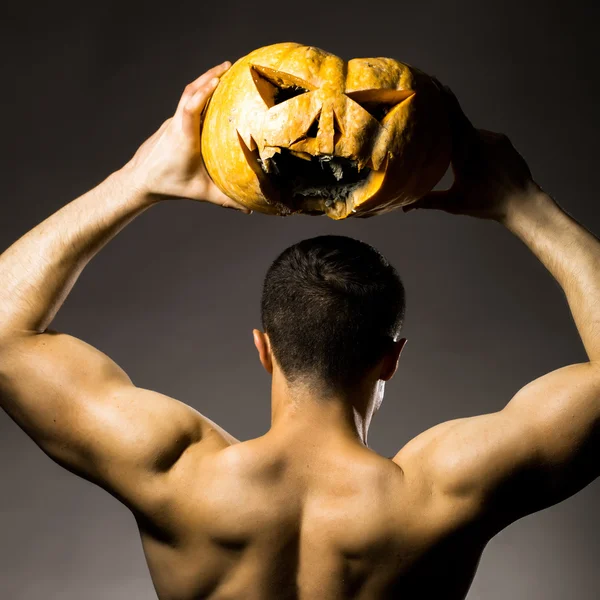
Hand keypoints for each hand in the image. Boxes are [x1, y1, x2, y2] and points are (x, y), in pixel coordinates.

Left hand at [124, 62, 250, 212]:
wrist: (139, 180)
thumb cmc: (169, 185)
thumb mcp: (200, 193)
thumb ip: (226, 200)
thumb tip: (250, 208)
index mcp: (184, 136)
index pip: (192, 106)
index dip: (205, 90)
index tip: (219, 78)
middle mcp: (176, 123)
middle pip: (191, 91)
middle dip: (209, 76)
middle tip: (229, 66)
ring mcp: (172, 122)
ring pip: (187, 95)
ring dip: (203, 82)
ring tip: (222, 74)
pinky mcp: (170, 125)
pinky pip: (185, 104)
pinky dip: (198, 95)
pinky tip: (211, 97)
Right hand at [404, 87, 539, 220]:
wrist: (524, 203)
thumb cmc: (487, 202)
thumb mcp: (453, 203)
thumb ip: (427, 201)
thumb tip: (403, 207)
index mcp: (466, 148)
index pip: (451, 116)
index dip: (441, 99)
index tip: (431, 83)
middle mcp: (480, 137)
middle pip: (458, 122)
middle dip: (444, 117)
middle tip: (430, 111)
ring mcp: (494, 138)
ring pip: (470, 134)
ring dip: (460, 140)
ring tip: (455, 154)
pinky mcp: (504, 142)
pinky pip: (483, 139)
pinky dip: (474, 146)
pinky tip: (475, 162)